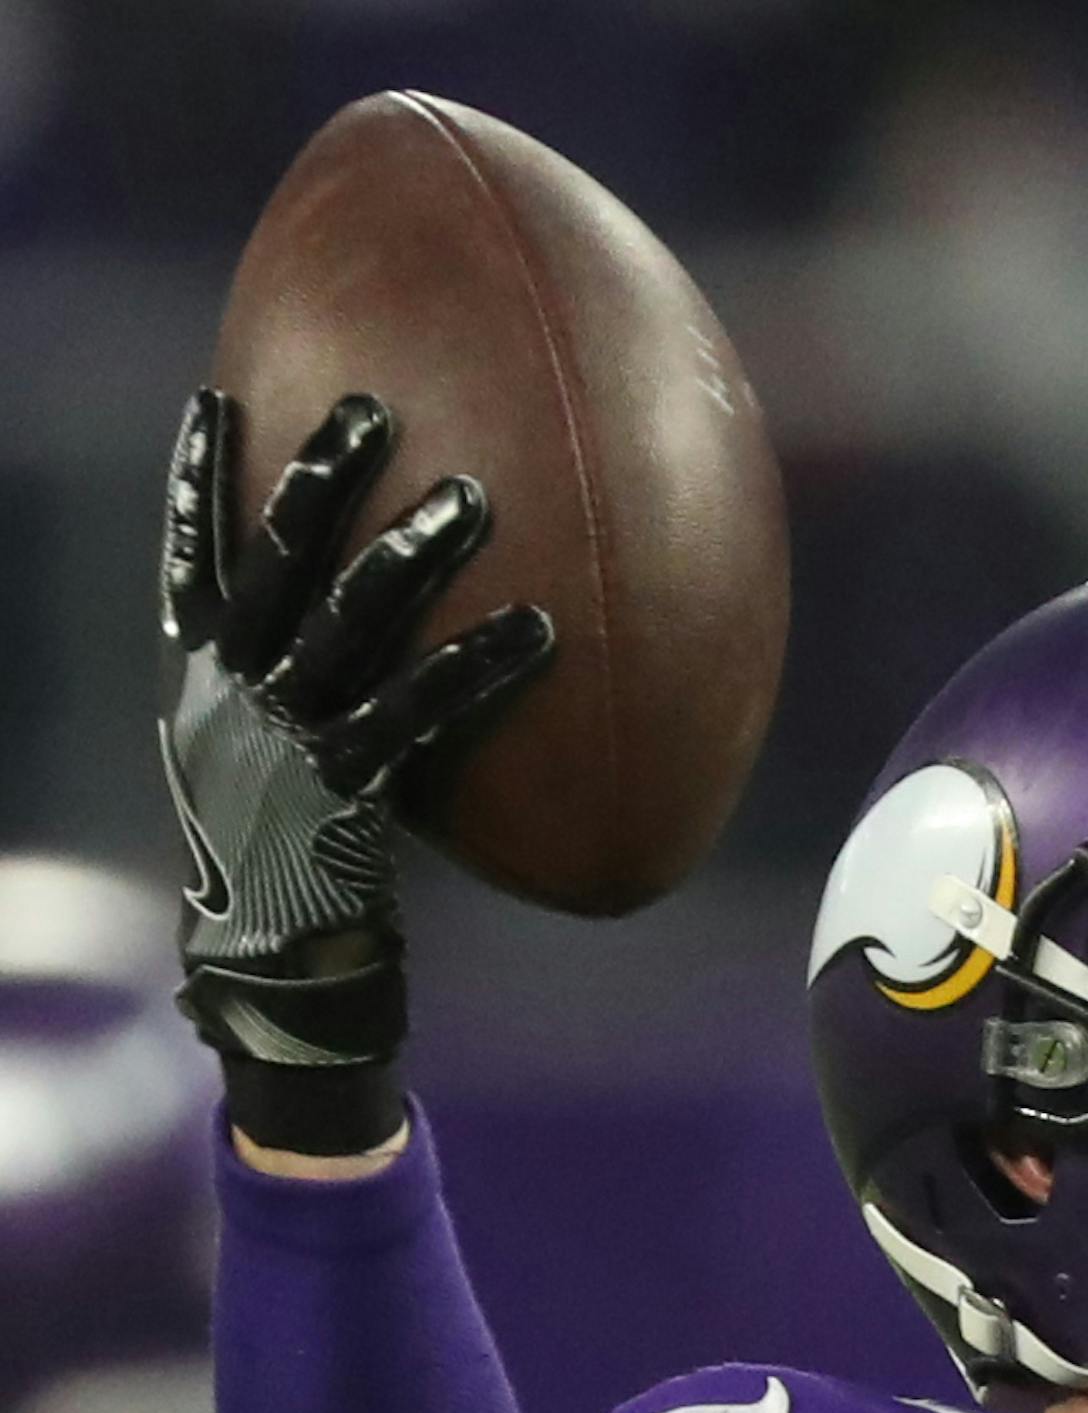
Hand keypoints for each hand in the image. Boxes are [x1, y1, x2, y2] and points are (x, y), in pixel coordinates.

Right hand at [159, 388, 552, 1137]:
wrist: (269, 979)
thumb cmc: (283, 872)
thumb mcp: (258, 775)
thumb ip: (289, 702)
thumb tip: (357, 648)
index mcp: (197, 685)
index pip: (188, 561)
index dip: (196, 481)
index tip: (216, 399)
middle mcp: (227, 700)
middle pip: (270, 563)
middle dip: (318, 478)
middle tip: (374, 408)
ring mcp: (278, 744)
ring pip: (345, 624)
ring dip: (411, 554)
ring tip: (475, 498)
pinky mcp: (336, 794)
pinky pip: (416, 714)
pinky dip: (477, 668)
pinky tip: (541, 632)